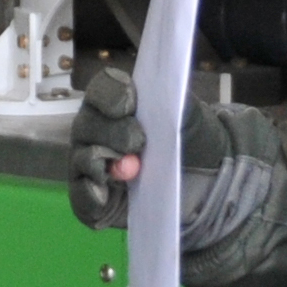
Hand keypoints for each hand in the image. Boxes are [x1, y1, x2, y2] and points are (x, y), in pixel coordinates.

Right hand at [72, 72, 274, 236]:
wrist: (206, 186)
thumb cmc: (194, 144)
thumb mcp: (193, 119)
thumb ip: (176, 105)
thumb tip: (160, 99)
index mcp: (119, 102)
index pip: (103, 88)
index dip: (110, 94)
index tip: (129, 106)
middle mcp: (97, 130)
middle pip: (86, 124)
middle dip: (112, 133)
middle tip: (139, 144)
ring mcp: (90, 164)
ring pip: (81, 157)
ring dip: (101, 161)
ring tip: (129, 171)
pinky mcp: (92, 198)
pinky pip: (80, 195)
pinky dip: (90, 194)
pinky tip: (105, 195)